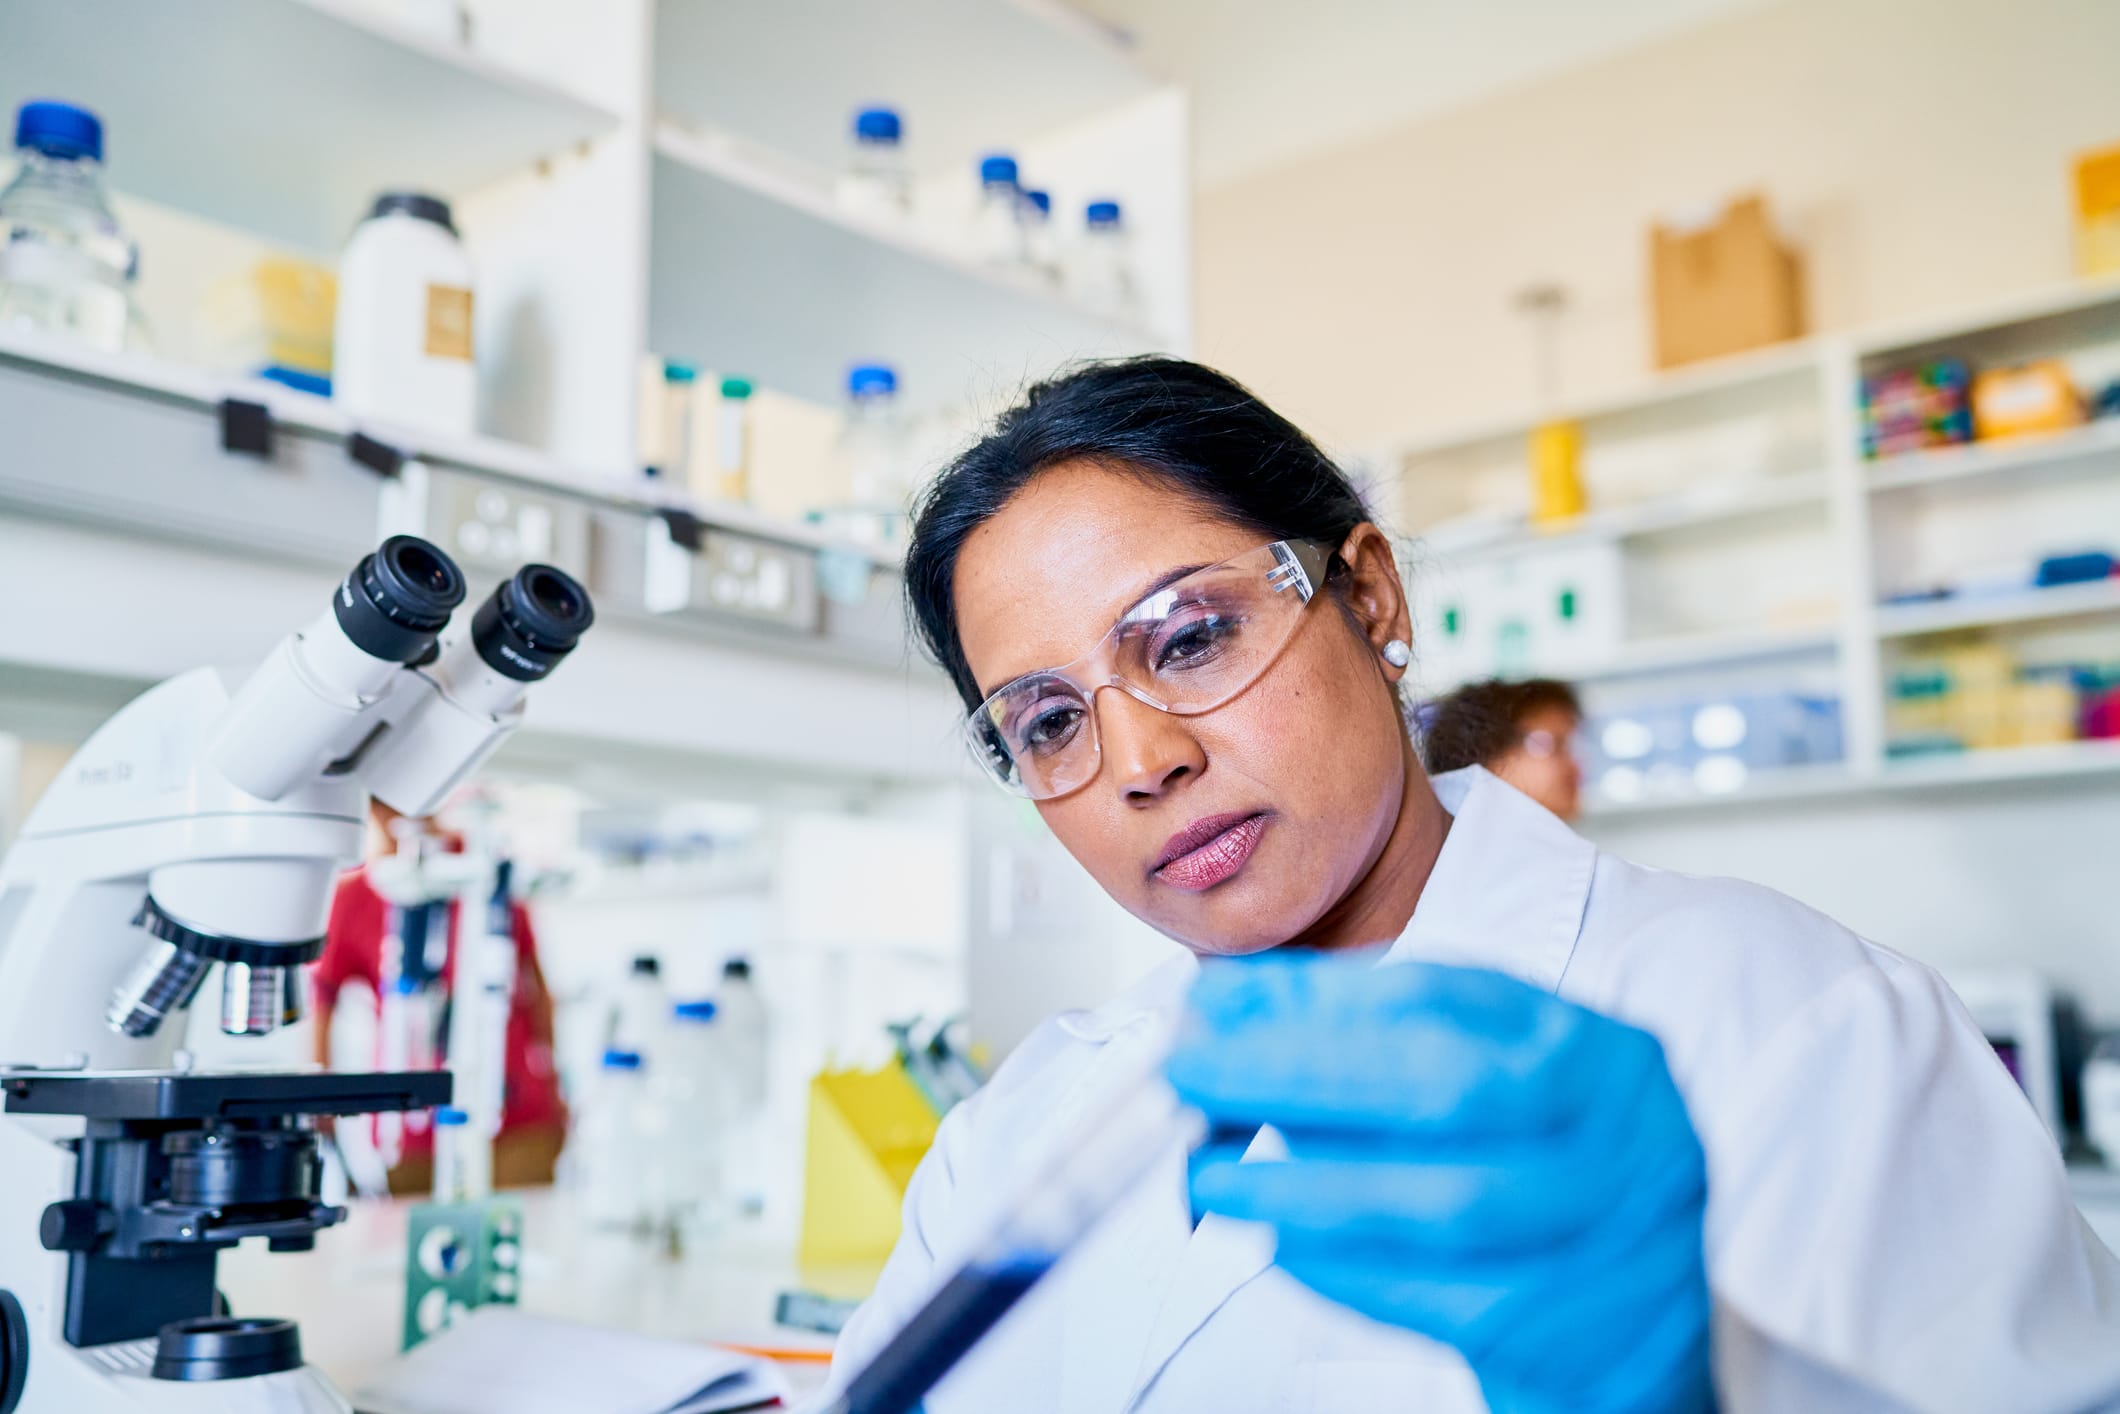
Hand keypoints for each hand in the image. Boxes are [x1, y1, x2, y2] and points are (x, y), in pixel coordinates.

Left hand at [1168, 954, 1712, 1413]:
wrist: (1639, 1337)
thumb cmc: (1536, 1185)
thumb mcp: (1481, 1088)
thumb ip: (1366, 1040)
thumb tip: (1225, 1006)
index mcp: (1594, 1050)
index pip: (1445, 998)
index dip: (1317, 998)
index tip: (1214, 1003)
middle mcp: (1619, 1131)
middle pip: (1448, 1086)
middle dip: (1301, 1073)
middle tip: (1191, 1071)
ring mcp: (1602, 1233)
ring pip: (1442, 1201)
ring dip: (1305, 1185)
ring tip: (1209, 1174)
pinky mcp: (1567, 1327)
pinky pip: (1435, 1297)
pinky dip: (1342, 1268)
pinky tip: (1276, 1243)